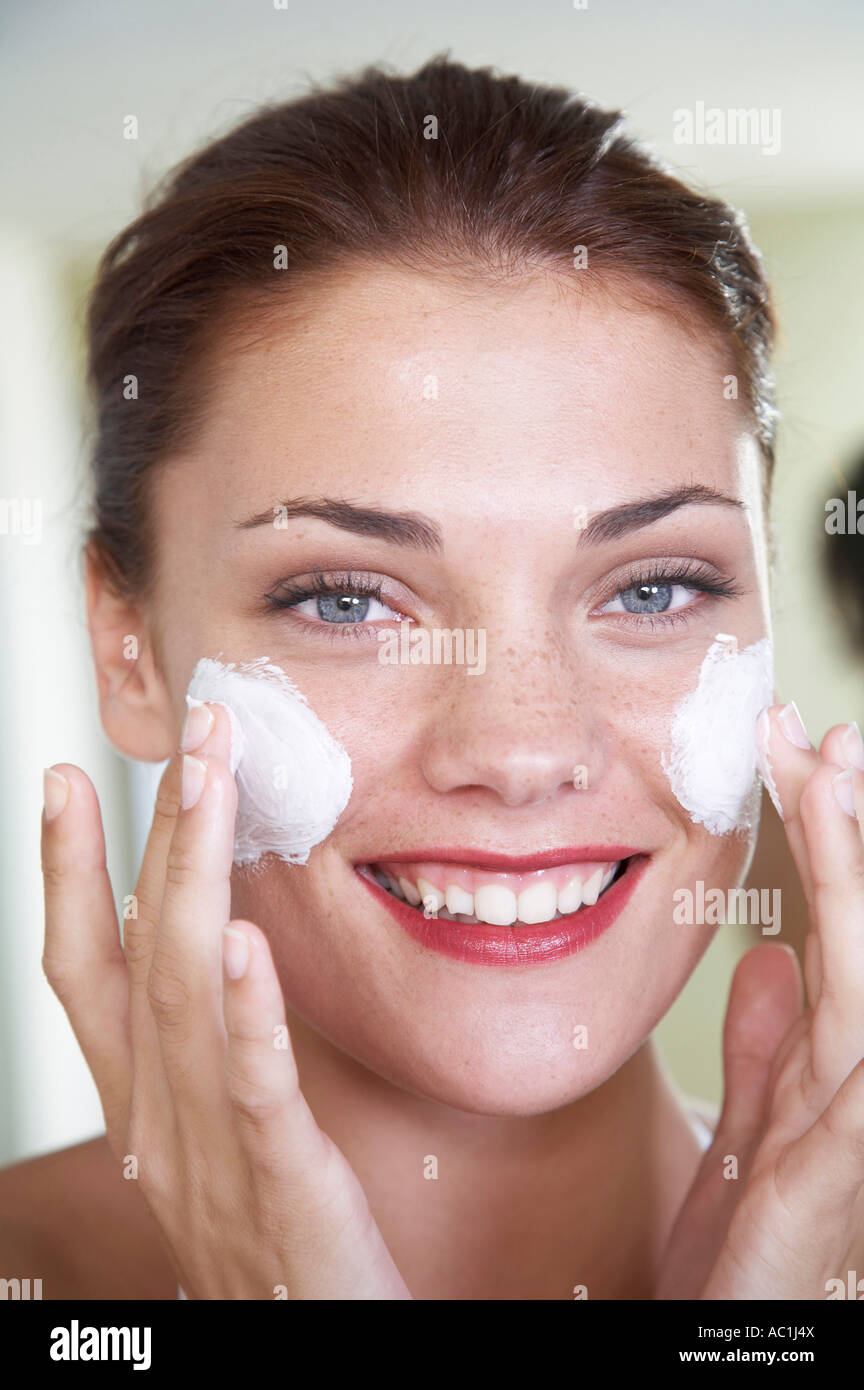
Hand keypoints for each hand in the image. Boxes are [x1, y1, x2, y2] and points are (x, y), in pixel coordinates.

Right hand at [40, 703, 410, 1299]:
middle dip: (157, 833)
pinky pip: (254, 1088)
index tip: (61, 776)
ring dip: (194, 879)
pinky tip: (249, 943)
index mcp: (141, 1097)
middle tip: (186, 733)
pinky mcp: (282, 1184)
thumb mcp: (214, 1134)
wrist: (301, 1351)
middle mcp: (157, 1114)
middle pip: (141, 952)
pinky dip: (246, 1014)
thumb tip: (217, 944)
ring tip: (207, 785)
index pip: (84, 966)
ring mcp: (210, 1150)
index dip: (66, 871)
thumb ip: (205, 1046)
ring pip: (186, 994)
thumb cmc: (267, 1240)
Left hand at [656, 707, 863, 1299]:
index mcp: (822, 1071)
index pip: (825, 926)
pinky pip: (851, 1092)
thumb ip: (765, 1055)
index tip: (793, 749)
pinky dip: (859, 1022)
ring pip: (862, 986)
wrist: (736, 1355)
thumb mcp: (745, 1142)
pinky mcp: (827, 1188)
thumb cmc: (743, 1265)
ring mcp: (849, 1135)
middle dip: (840, 827)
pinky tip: (844, 945)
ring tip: (836, 780)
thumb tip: (769, 957)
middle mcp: (848, 1089)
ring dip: (854, 881)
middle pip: (851, 934)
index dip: (821, 836)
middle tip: (818, 730)